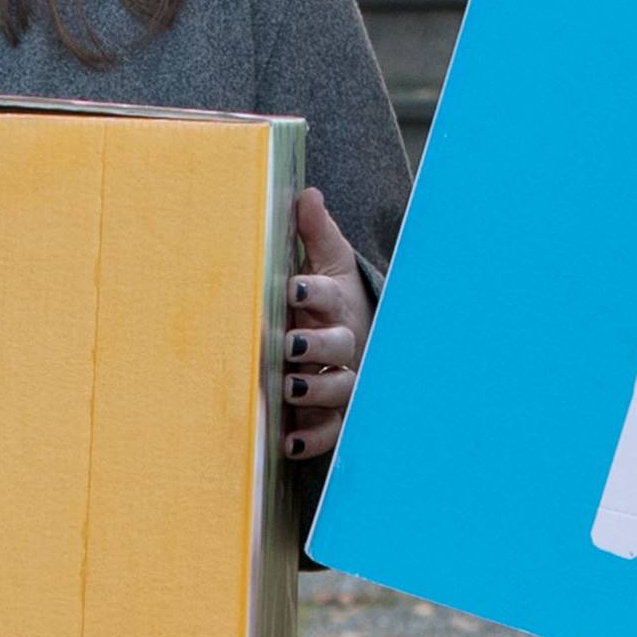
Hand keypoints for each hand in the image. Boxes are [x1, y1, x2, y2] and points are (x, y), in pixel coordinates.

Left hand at [268, 186, 371, 465]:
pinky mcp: (332, 416)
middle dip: (316, 346)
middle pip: (339, 345)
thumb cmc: (326, 300)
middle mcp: (344, 346)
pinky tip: (288, 442)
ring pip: (338, 388)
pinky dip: (311, 439)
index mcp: (336, 305)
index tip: (292, 288)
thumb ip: (314, 233)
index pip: (328, 296)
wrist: (347, 336)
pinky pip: (328, 431)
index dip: (312, 293)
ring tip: (290, 388)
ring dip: (316, 390)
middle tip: (289, 344)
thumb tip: (306, 194)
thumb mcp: (324, 264)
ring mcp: (341, 382)